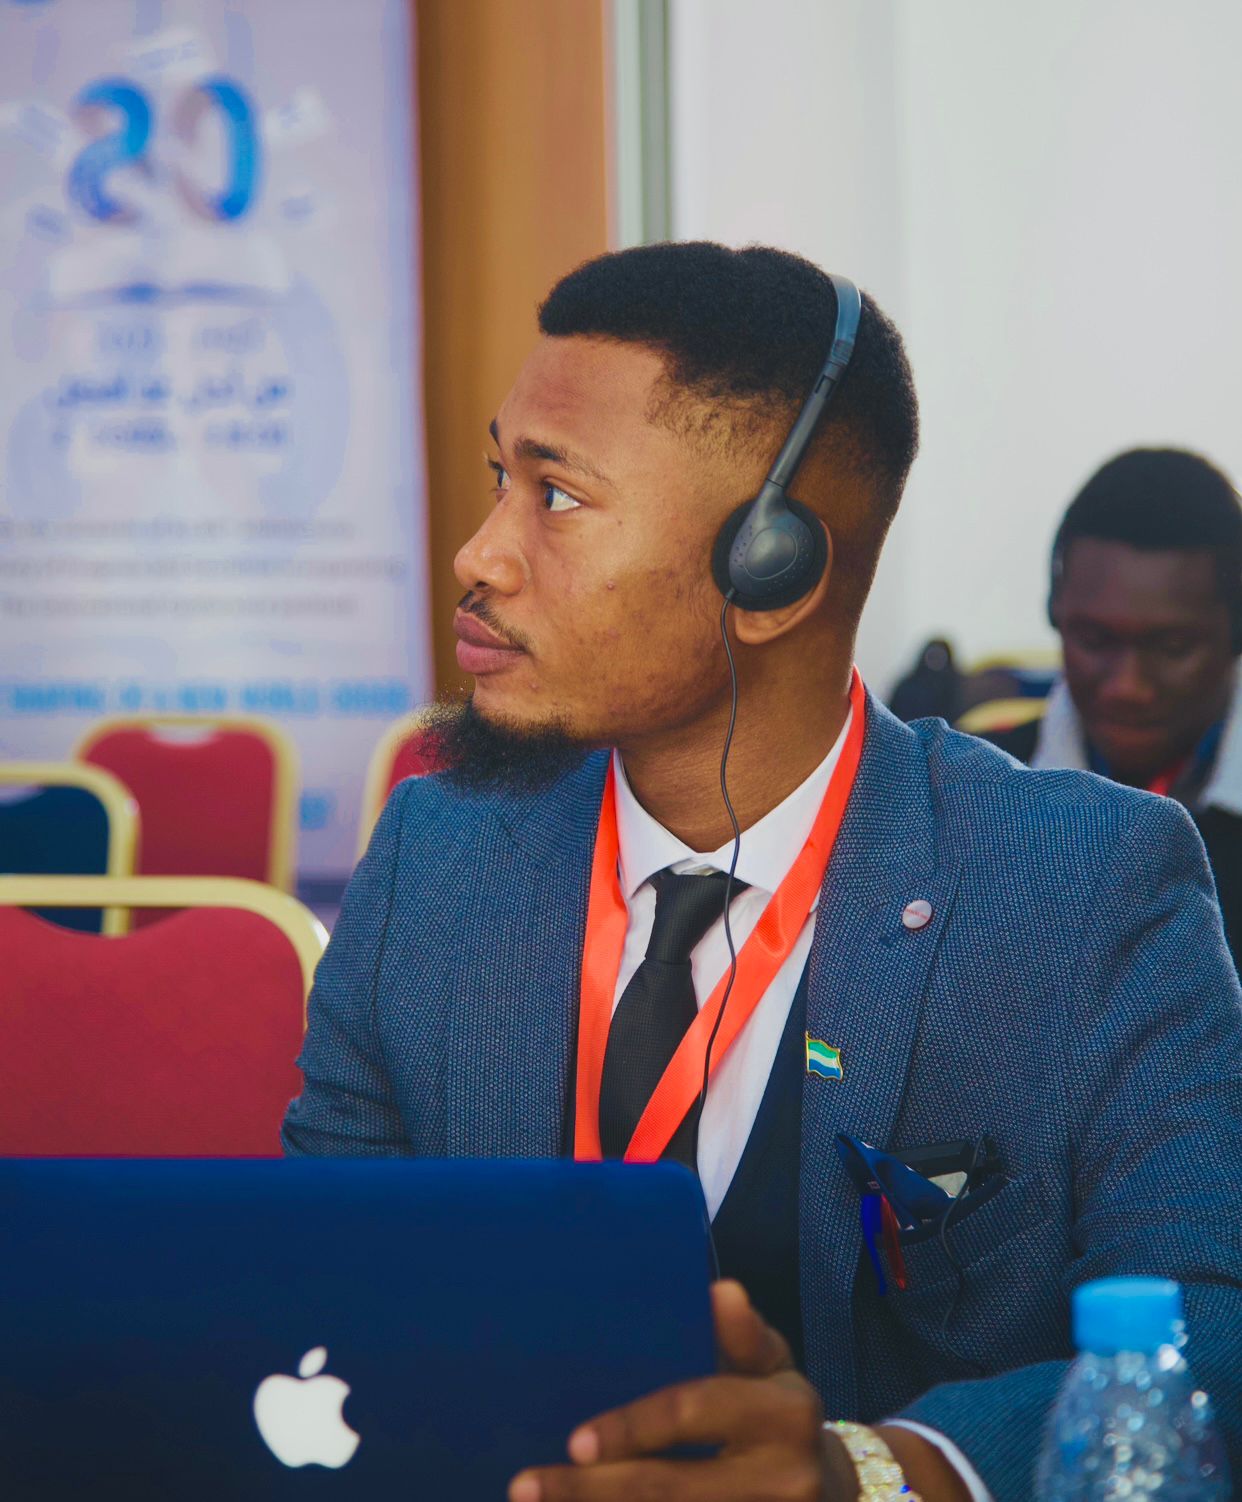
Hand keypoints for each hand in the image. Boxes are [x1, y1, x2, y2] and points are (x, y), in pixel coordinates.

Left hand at [508, 1279, 853, 1501]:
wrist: (837, 1490)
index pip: (693, 1412)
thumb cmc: (777, 1411)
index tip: (572, 1442)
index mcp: (784, 1412)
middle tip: (526, 1486)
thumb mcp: (772, 1365)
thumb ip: (742, 1335)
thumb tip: (720, 1290)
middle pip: (670, 1488)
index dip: (631, 1428)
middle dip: (591, 1491)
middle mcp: (784, 1478)